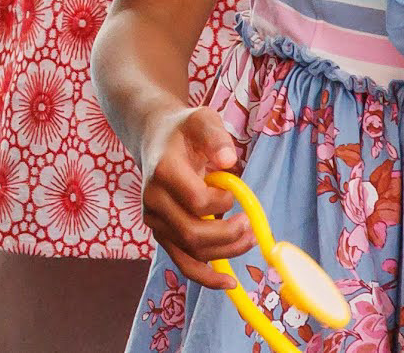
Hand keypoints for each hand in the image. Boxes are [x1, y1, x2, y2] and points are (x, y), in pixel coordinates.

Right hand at [142, 104, 256, 280]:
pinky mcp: (160, 233)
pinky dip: (206, 278)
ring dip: (226, 252)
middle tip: (251, 226)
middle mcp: (152, 199)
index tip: (233, 192)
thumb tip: (228, 161)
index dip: (222, 202)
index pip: (196, 201)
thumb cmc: (184, 130)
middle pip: (193, 233)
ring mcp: (154, 220)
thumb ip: (215, 137)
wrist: (154, 137)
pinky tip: (229, 283)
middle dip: (229, 235)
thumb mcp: (202, 119)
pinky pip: (183, 263)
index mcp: (163, 170)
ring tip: (249, 240)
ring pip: (192, 252)